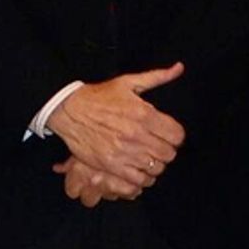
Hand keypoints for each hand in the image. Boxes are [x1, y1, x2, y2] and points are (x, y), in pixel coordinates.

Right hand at [46, 65, 184, 197]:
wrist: (70, 111)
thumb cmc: (99, 96)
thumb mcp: (128, 82)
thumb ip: (157, 77)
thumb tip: (179, 68)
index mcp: (144, 114)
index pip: (177, 136)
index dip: (175, 136)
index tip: (167, 135)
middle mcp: (137, 135)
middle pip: (169, 154)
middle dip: (166, 150)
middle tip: (156, 146)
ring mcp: (124, 152)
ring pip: (156, 168)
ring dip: (154, 164)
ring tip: (146, 157)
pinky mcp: (111, 165)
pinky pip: (138, 180)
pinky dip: (142, 177)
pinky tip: (137, 168)